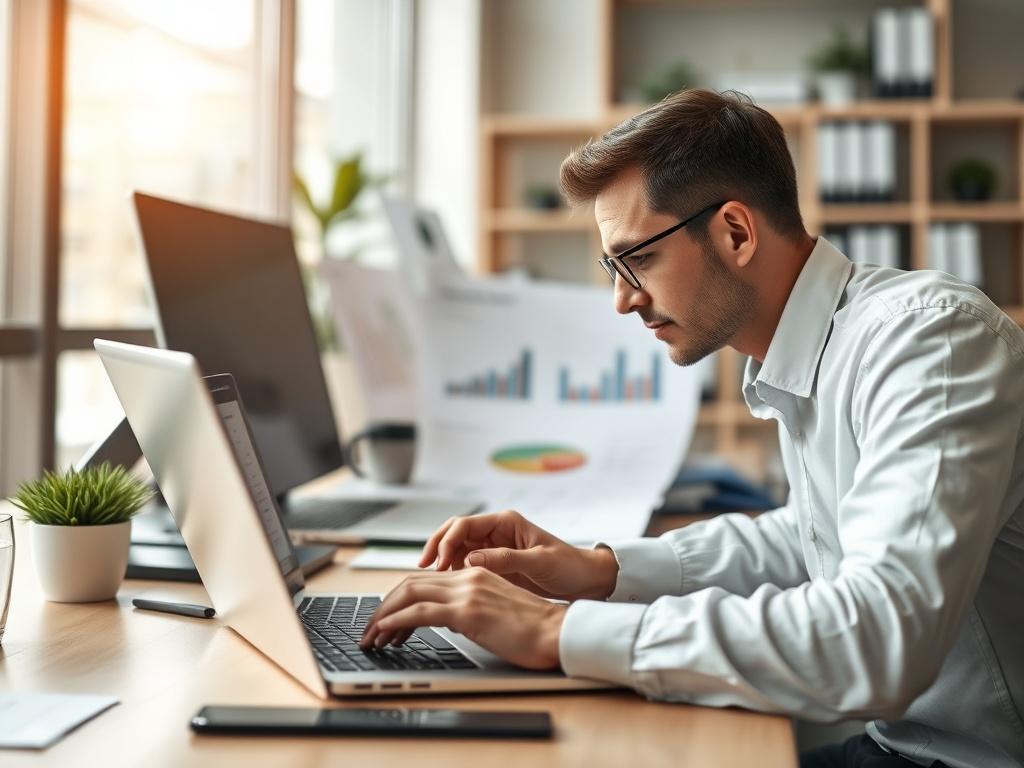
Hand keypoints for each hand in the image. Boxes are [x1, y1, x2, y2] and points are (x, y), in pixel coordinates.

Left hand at [359, 567, 565, 669]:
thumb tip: (451, 620)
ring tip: (371, 636)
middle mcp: (468, 577)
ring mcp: (467, 592)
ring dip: (383, 615)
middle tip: (371, 629)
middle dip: (384, 606)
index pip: (427, 580)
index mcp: (476, 573)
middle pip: (411, 583)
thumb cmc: (535, 629)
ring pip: (409, 594)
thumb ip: (473, 607)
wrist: (558, 632)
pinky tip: (385, 632)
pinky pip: (419, 612)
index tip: (387, 620)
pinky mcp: (467, 612)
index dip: (400, 598)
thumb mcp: (497, 609)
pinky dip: (395, 621)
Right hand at [419, 510, 619, 601]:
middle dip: (436, 547)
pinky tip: (448, 587)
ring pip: (457, 549)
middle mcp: (497, 532)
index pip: (464, 525)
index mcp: (506, 522)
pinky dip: (453, 573)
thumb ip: (506, 560)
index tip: (437, 562)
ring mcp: (494, 548)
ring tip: (432, 581)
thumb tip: (472, 561)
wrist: (588, 581)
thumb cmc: (569, 566)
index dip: (446, 541)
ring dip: (442, 562)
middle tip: (422, 568)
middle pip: (454, 533)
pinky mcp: (496, 565)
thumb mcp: (540, 562)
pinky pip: (466, 565)